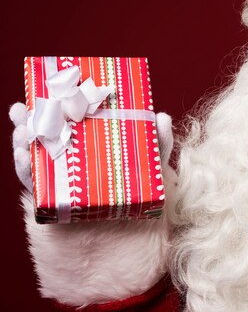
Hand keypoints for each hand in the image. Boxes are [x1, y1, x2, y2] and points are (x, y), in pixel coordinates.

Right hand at [10, 102, 174, 191]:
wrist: (129, 225)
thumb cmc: (139, 187)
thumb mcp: (151, 162)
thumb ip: (159, 141)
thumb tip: (160, 117)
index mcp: (90, 137)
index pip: (71, 113)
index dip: (56, 99)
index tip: (46, 86)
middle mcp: (70, 150)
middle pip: (46, 128)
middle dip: (31, 116)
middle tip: (23, 109)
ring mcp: (59, 172)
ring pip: (35, 150)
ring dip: (24, 138)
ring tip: (22, 131)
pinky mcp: (50, 195)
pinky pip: (33, 181)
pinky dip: (25, 168)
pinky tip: (23, 156)